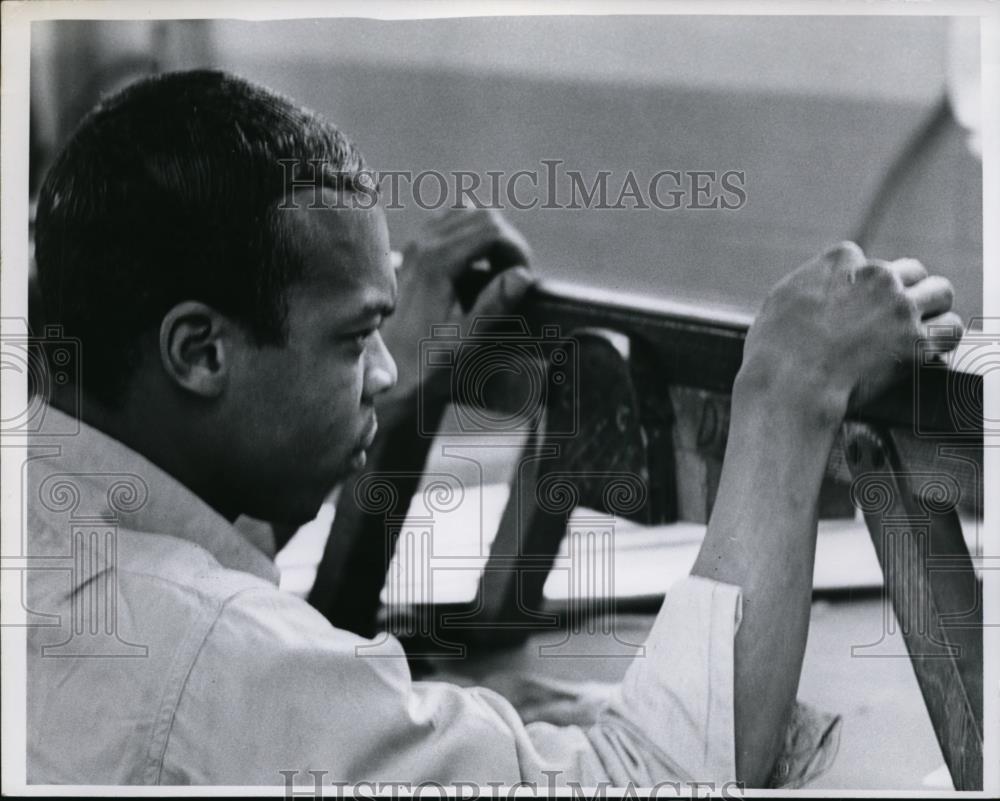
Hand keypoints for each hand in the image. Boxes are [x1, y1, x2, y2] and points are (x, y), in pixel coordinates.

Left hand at [380, 207, 535, 404]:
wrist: (389, 369)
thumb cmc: (428, 360)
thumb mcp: (466, 338)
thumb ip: (494, 305)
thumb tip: (523, 275)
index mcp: (438, 262)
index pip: (493, 230)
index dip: (517, 250)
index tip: (524, 278)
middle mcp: (424, 244)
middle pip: (482, 215)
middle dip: (507, 240)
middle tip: (515, 275)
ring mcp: (416, 244)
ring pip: (466, 212)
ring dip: (490, 234)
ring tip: (498, 268)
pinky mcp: (414, 250)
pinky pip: (449, 222)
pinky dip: (471, 234)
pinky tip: (477, 264)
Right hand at [739, 241, 961, 417]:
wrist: (789, 385)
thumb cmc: (774, 351)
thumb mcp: (781, 299)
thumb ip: (811, 283)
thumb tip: (821, 286)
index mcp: (841, 260)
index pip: (865, 259)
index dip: (861, 285)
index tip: (854, 305)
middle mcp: (876, 276)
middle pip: (911, 271)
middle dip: (903, 291)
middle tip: (889, 317)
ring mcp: (900, 307)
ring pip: (940, 292)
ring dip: (930, 309)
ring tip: (916, 328)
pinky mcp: (917, 341)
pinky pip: (951, 329)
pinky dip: (942, 338)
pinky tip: (927, 347)